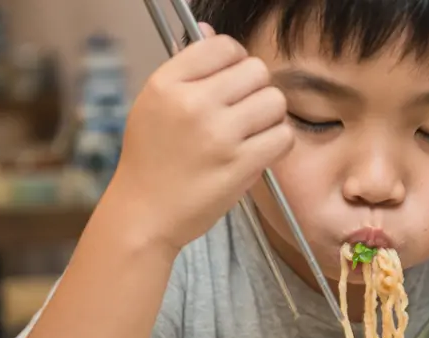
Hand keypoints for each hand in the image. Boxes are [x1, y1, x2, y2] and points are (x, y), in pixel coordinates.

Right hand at [108, 24, 292, 251]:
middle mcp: (193, 103)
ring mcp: (218, 135)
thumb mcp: (154, 105)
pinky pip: (283, 136)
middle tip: (245, 112)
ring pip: (275, 102)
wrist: (145, 214)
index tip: (233, 81)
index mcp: (167, 83)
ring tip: (251, 132)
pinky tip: (259, 150)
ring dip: (270, 117)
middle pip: (257, 71)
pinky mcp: (240, 165)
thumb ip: (187, 70)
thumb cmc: (152, 161)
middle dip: (257, 90)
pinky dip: (278, 143)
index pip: (223, 46)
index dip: (236, 62)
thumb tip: (212, 32)